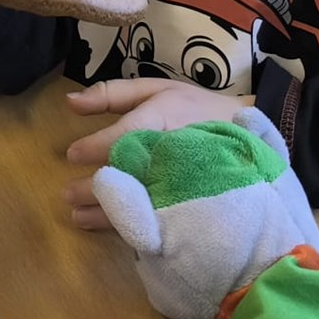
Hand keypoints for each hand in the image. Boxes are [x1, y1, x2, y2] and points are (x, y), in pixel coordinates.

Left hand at [60, 79, 252, 229]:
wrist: (250, 135)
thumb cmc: (196, 109)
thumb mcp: (157, 89)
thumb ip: (112, 94)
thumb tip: (69, 102)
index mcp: (164, 120)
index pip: (125, 136)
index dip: (96, 147)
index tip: (72, 155)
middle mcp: (173, 153)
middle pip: (131, 174)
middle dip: (97, 188)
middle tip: (68, 195)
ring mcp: (185, 183)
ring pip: (143, 202)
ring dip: (108, 213)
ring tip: (78, 218)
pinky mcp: (193, 204)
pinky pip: (161, 219)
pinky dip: (135, 227)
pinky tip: (114, 229)